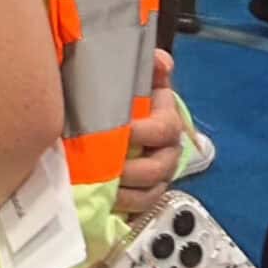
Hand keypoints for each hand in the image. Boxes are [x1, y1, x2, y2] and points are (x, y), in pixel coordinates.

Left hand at [117, 49, 180, 215]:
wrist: (108, 119)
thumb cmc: (120, 99)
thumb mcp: (131, 79)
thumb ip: (147, 67)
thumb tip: (161, 61)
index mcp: (167, 119)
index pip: (166, 128)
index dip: (145, 132)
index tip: (122, 131)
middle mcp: (167, 149)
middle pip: (160, 166)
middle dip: (133, 169)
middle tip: (105, 167)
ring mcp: (157, 174)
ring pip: (151, 191)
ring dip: (126, 192)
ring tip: (101, 187)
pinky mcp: (144, 193)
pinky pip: (140, 206)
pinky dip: (123, 206)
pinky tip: (103, 202)